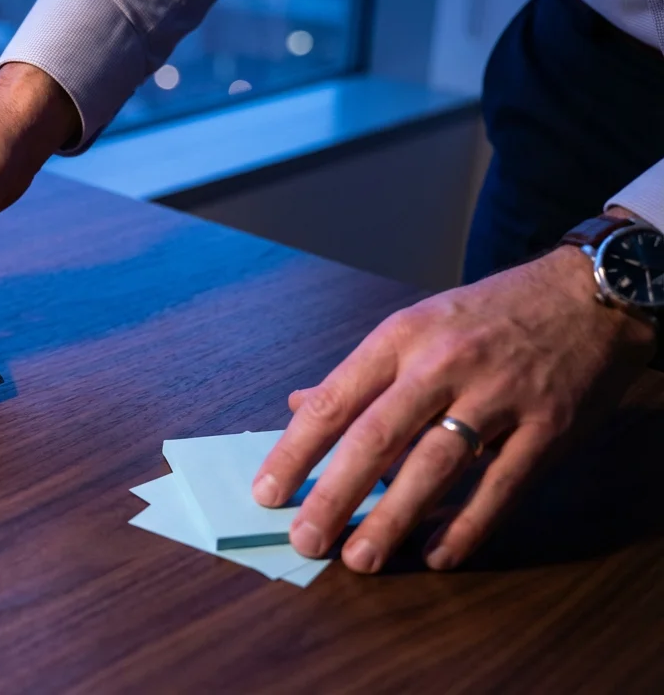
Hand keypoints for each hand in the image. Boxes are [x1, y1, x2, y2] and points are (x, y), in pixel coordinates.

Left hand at [253, 240, 654, 572]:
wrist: (586, 294)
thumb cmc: (487, 316)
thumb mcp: (417, 325)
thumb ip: (360, 374)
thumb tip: (298, 407)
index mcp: (402, 337)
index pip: (335, 401)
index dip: (296, 452)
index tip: (267, 494)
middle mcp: (444, 364)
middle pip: (376, 438)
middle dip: (334, 495)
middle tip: (305, 540)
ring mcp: (500, 395)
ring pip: (435, 466)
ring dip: (393, 519)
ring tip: (359, 559)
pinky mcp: (548, 427)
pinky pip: (501, 486)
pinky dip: (467, 526)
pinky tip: (437, 556)